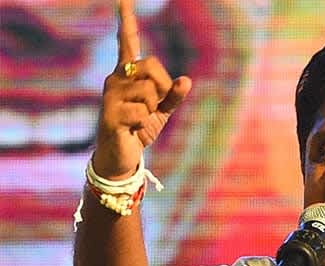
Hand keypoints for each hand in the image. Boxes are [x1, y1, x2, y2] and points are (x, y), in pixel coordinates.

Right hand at [93, 0, 191, 179]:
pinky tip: (132, 129)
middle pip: (152, 66)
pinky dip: (145, 124)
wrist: (122, 157)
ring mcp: (110, 95)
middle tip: (154, 107)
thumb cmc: (141, 129)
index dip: (125, 21)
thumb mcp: (162, 111)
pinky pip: (143, 112)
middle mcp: (116, 79)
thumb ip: (174, 95)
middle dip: (163, 88)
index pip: (126, 43)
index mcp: (128, 75)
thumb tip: (187, 80)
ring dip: (152, 111)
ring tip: (139, 120)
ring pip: (150, 92)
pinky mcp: (109, 113)